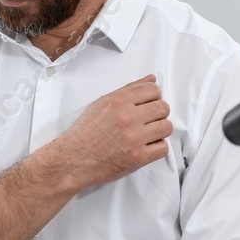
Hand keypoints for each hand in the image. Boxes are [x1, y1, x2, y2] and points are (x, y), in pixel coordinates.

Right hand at [48, 74, 171, 190]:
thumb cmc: (85, 132)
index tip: (148, 104)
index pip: (154, 90)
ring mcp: (134, 138)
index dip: (153, 97)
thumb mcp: (102, 103)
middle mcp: (128, 117)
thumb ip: (129, 90)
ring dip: (160, 130)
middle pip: (163, 108)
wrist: (73, 158)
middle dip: (158, 113)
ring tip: (148, 133)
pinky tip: (146, 146)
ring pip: (166, 127)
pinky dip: (157, 148)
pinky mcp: (138, 157)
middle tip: (148, 120)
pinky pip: (163, 148)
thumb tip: (151, 80)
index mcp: (119, 100)